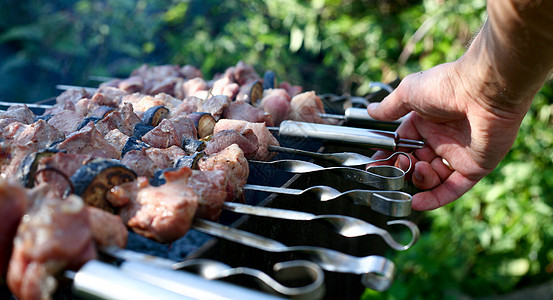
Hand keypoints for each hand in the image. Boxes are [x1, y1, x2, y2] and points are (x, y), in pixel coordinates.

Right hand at [367, 61, 527, 209]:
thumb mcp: (409, 92)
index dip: (390, 155)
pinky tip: (416, 203)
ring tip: (417, 170)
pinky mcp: (474, 168)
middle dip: (404, 168)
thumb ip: (390, 107)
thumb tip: (371, 111)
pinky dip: (434, 198)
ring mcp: (458, 155)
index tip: (376, 164)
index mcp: (427, 122)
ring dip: (419, 180)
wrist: (483, 90)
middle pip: (417, 164)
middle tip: (398, 165)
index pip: (404, 145)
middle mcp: (442, 139)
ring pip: (433, 179)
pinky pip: (453, 189)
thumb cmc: (447, 85)